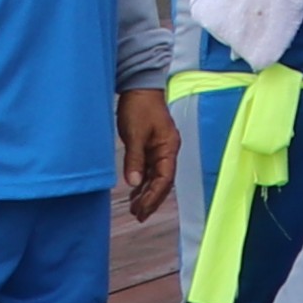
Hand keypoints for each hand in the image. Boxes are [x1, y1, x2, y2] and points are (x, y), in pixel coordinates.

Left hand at [117, 86, 175, 221]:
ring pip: (155, 177)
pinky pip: (148, 169)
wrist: (139, 87)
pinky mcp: (149, 146)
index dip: (154, 196)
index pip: (164, 178)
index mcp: (168, 148)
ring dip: (146, 192)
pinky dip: (142, 182)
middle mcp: (167, 151)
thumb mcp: (135, 134)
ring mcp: (159, 149)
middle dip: (151, 199)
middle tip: (138, 215)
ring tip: (135, 208)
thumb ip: (135, 159)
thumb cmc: (140, 108)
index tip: (142, 210)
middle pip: (162, 180)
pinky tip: (134, 190)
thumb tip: (133, 183)